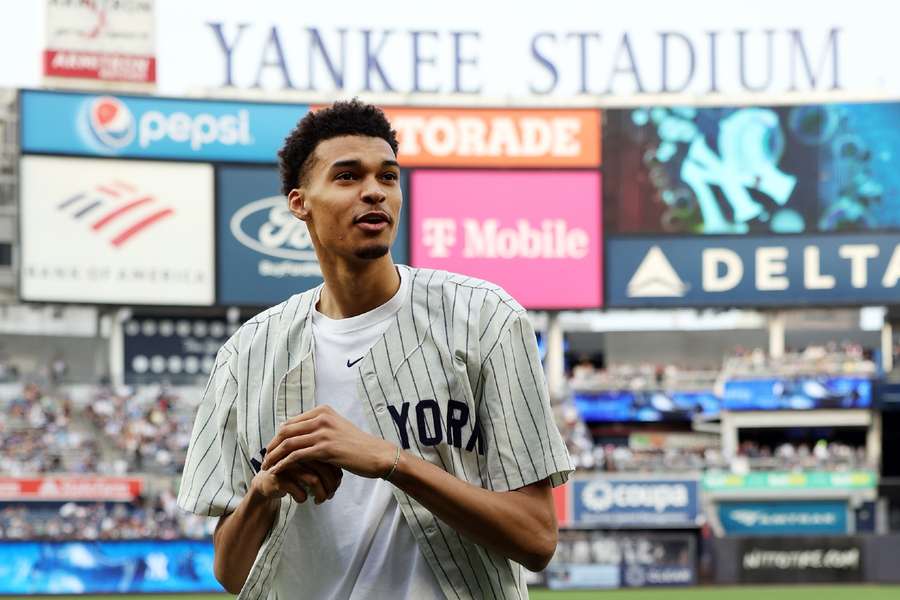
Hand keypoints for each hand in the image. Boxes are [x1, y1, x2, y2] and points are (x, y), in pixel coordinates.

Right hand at [251, 460, 342, 503]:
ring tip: (320, 500)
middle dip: (330, 486)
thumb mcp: (309, 467)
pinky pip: (299, 490)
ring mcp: (289, 464)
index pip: (331, 460)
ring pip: (313, 480)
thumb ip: (325, 468)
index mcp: (309, 446)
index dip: (336, 475)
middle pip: (324, 469)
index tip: (336, 486)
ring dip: (320, 494)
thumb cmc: (293, 473)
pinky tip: (302, 499)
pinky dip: (303, 497)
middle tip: (330, 496)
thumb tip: (339, 481)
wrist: (267, 480)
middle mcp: (300, 452)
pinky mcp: (279, 477)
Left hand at [262, 405, 396, 478]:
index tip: (271, 449)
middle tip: (264, 459)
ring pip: (288, 444)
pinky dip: (283, 464)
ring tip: (266, 467)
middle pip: (286, 431)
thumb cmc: (358, 445)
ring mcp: (323, 432)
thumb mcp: (338, 429)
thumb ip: (320, 427)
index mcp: (323, 411)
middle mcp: (321, 418)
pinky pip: (296, 456)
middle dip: (272, 446)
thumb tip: (301, 433)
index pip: (291, 422)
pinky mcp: (325, 448)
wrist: (376, 454)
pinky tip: (277, 472)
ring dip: (274, 457)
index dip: (277, 437)